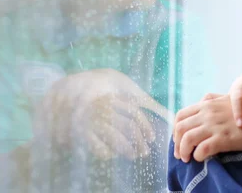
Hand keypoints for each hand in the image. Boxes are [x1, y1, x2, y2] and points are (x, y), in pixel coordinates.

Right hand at [35, 68, 169, 159]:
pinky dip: (105, 152)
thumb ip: (146, 101)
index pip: (135, 114)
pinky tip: (111, 155)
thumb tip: (169, 115)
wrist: (72, 88)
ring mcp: (92, 119)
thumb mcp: (126, 89)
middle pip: (128, 127)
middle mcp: (104, 107)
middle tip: (145, 152)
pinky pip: (97, 146)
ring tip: (133, 155)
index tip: (151, 139)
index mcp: (114, 97)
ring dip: (126, 149)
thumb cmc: (108, 87)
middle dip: (139, 142)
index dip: (145, 129)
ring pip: (114, 138)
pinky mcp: (82, 130)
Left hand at [172, 95, 241, 162]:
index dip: (175, 129)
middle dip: (176, 143)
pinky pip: (202, 149)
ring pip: (187, 139)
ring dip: (184, 151)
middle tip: (180, 154)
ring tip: (188, 159)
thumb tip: (202, 100)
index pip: (180, 115)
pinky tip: (201, 158)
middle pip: (180, 128)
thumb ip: (214, 98)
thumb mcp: (228, 99)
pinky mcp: (223, 139)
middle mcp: (208, 113)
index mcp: (207, 104)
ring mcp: (215, 125)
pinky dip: (197, 156)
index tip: (178, 139)